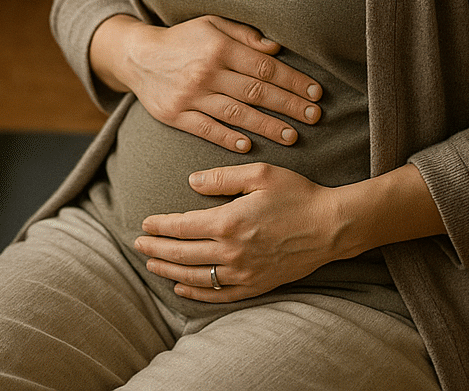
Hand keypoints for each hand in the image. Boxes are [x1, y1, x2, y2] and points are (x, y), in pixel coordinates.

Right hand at [91, 15, 321, 152]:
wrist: (137, 56)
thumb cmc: (183, 39)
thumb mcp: (212, 24)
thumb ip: (244, 34)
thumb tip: (277, 48)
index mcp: (219, 47)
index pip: (265, 67)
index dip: (293, 81)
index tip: (315, 93)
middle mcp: (206, 72)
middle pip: (255, 92)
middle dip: (288, 106)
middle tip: (314, 117)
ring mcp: (190, 96)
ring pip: (236, 114)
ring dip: (267, 126)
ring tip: (292, 136)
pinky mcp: (175, 115)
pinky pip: (206, 129)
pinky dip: (228, 138)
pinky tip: (249, 145)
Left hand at [135, 163, 351, 301]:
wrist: (331, 226)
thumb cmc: (297, 194)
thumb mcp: (260, 174)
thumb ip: (222, 177)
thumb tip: (192, 182)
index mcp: (229, 221)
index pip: (182, 226)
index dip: (160, 226)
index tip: (146, 223)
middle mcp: (232, 251)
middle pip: (183, 253)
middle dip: (157, 248)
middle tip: (138, 244)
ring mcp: (244, 272)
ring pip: (196, 276)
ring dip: (170, 270)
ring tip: (152, 263)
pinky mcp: (256, 285)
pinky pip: (219, 295)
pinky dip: (197, 293)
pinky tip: (181, 287)